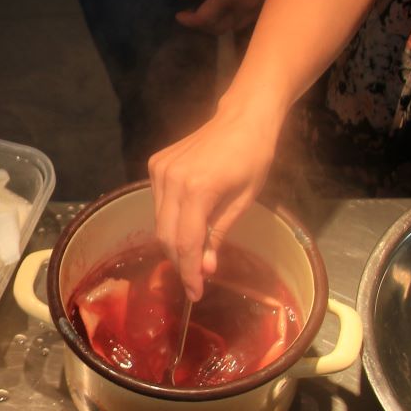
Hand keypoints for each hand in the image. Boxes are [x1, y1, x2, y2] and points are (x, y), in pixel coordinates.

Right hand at [148, 101, 282, 301]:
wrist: (243, 117)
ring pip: (158, 221)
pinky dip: (170, 220)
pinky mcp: (156, 165)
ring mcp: (160, 170)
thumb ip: (220, 233)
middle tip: (195, 281)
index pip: (186, 242)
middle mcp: (171, 180)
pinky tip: (186, 224)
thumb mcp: (245, 200)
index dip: (190, 271)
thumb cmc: (254, 157)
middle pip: (165, 236)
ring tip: (193, 255)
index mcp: (198, 189)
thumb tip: (207, 268)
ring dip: (173, 243)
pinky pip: (158, 203)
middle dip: (179, 262)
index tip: (195, 293)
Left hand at [176, 0, 306, 34]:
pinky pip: (247, 22)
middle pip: (218, 28)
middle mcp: (243, 8)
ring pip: (233, 27)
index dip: (188, 21)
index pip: (204, 19)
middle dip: (201, 26)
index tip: (179, 15)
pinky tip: (230, 10)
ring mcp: (258, 8)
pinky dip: (233, 21)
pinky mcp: (268, 4)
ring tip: (209, 13)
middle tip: (192, 14)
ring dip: (218, 25)